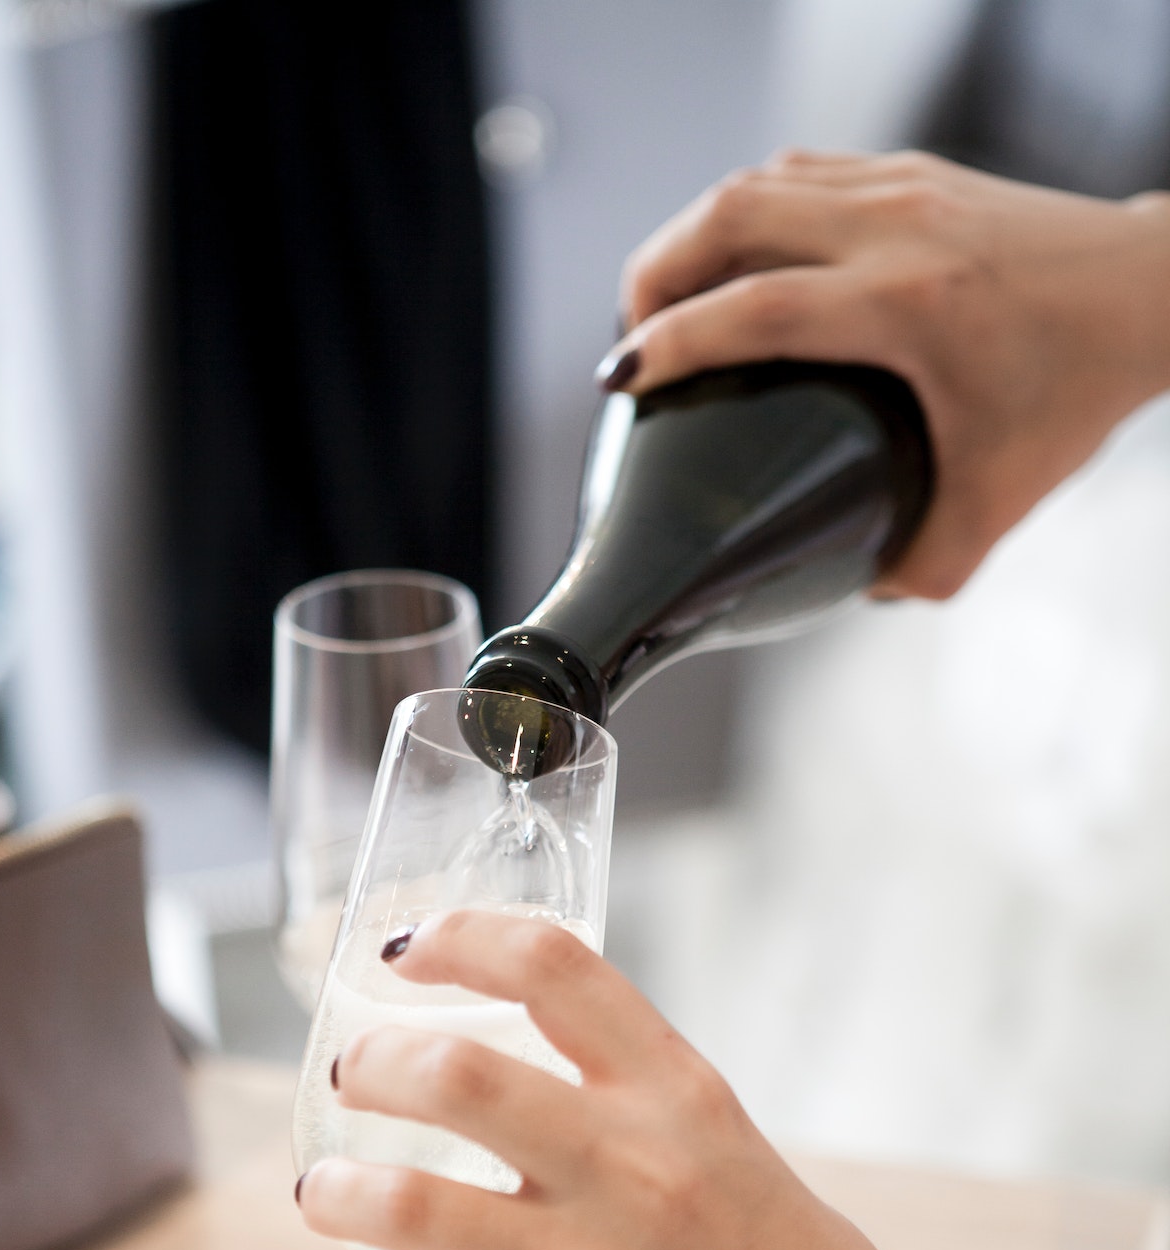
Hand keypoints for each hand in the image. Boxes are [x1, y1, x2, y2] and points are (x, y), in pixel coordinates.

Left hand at [297, 910, 959, 1249]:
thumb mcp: (738, 1151)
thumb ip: (641, 1106)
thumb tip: (521, 1075)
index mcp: (686, 1096)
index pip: (552, 965)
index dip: (458, 937)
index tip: (408, 952)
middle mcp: (639, 1167)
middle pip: (452, 1073)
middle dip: (370, 1065)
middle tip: (349, 1077)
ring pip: (412, 1201)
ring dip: (337, 1189)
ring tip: (321, 1191)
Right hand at [602, 149, 1169, 598]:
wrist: (1152, 292)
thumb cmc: (1084, 388)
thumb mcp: (1000, 498)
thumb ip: (923, 562)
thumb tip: (859, 591)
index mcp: (908, 305)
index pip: (756, 307)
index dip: (673, 340)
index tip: (620, 376)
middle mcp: (896, 228)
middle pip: (731, 215)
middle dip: (655, 270)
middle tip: (630, 336)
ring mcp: (903, 186)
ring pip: (758, 181)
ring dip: (694, 233)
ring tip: (668, 297)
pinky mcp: (912, 171)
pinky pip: (799, 171)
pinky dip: (747, 211)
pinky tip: (737, 262)